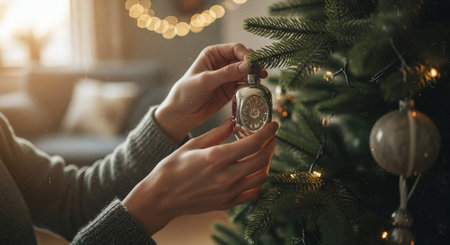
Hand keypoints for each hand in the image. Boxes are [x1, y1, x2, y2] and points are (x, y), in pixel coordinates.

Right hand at [122, 120, 277, 234]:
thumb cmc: (172, 168)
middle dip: (270, 145)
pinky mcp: (227, 203)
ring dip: (266, 163)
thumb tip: (233, 122)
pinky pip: (253, 193)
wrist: (161, 196)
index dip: (268, 132)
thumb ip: (217, 133)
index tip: (273, 125)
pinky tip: (253, 172)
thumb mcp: (192, 144)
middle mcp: (226, 176)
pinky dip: (258, 181)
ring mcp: (228, 192)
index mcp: (217, 157)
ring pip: (261, 176)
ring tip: (262, 152)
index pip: (254, 143)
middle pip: (262, 159)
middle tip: (269, 137)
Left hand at [155, 43, 266, 142]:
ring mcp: (228, 76)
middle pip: (244, 59)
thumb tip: (247, 66)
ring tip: (261, 80)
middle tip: (261, 73)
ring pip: (247, 72)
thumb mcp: (205, 81)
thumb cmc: (187, 93)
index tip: (253, 65)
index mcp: (213, 54)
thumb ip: (226, 73)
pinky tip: (256, 88)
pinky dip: (252, 85)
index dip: (246, 55)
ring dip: (255, 75)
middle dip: (253, 65)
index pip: (235, 49)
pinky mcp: (231, 89)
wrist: (182, 114)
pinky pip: (245, 84)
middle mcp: (222, 62)